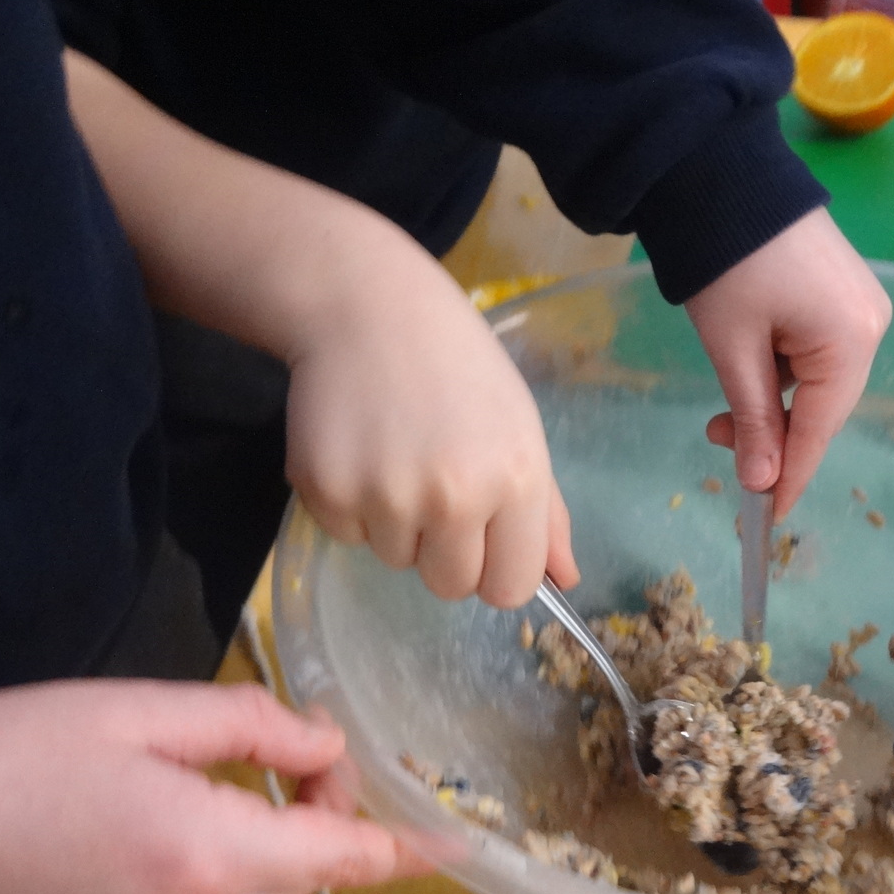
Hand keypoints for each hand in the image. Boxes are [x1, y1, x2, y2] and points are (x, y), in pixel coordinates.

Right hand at [0, 681, 427, 893]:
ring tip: (199, 783)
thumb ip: (247, 727)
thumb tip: (325, 747)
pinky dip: (200, 876)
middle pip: (298, 878)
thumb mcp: (135, 713)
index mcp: (209, 855)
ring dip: (255, 849)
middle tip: (287, 758)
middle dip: (316, 825)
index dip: (409, 851)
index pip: (343, 859)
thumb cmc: (10, 756)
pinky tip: (143, 830)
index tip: (464, 847)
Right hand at [59, 51, 573, 609]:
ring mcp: (386, 497)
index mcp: (515, 480)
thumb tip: (566, 579)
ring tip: (395, 453)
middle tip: (433, 486)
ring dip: (395, 524)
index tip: (484, 540)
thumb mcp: (519, 427)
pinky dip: (351, 505)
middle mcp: (454, 497)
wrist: (365, 306)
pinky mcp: (327, 491)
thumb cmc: (457, 366)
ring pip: (396, 560)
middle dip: (444, 552)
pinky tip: (359, 448)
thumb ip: (546, 512)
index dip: (496, 568)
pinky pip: (347, 535)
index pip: (512, 588)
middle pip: (451, 586)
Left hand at [685, 208, 890, 516]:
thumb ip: (752, 419)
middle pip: (825, 408)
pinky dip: (782, 373)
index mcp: (852, 340)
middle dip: (774, 434)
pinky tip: (747, 371)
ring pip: (818, 384)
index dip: (791, 475)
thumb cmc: (726, 262)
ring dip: (772, 402)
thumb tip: (763, 482)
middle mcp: (871, 325)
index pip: (820, 428)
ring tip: (718, 409)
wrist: (722, 175)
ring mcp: (862, 306)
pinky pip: (818, 353)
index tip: (769, 517)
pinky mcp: (843, 292)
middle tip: (718, 442)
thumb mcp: (732, 349)